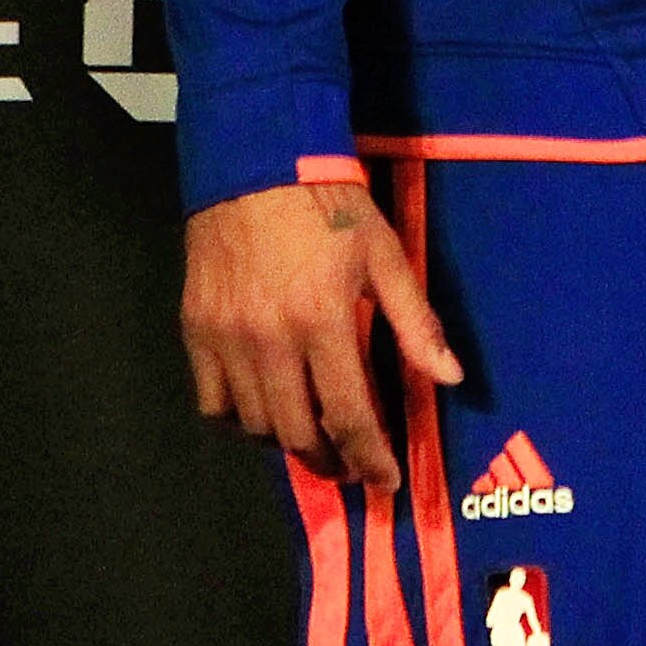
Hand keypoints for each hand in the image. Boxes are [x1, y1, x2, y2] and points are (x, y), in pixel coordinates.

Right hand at [181, 181, 460, 487]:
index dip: (370, 459)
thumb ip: (416, 323)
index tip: (385, 482)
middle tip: (351, 465)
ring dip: (288, 443)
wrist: (255, 163)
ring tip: (314, 439)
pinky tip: (266, 411)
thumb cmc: (330, 205)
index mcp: (323, 322)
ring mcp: (226, 338)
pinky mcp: (195, 330)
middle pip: (298, 433)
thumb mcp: (386, 257)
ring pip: (253, 425)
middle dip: (331, 461)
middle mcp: (269, 340)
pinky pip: (212, 402)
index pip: (349, 416)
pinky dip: (239, 419)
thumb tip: (451, 378)